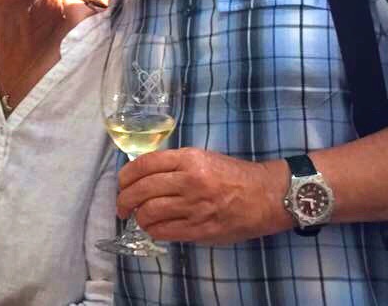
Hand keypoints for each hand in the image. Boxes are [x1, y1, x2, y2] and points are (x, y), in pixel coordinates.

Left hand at [116, 148, 289, 244]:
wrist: (266, 195)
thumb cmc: (233, 174)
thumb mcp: (202, 157)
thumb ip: (174, 164)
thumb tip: (143, 175)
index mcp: (188, 158)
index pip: (144, 165)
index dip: (125, 176)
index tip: (121, 184)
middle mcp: (189, 180)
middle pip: (141, 190)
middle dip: (124, 200)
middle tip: (121, 206)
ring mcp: (194, 207)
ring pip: (150, 212)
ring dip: (138, 217)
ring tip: (138, 218)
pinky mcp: (200, 229)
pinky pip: (165, 231)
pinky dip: (153, 230)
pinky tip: (154, 227)